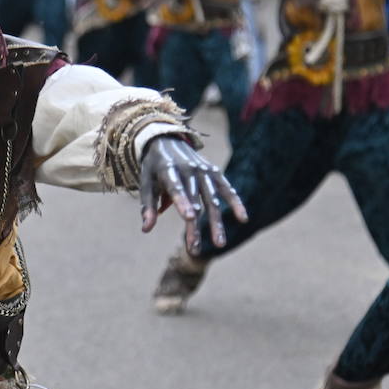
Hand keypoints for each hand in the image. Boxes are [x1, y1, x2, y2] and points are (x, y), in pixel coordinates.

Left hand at [139, 136, 246, 253]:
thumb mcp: (145, 182)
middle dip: (195, 227)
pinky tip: (243, 218)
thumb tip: (146, 229)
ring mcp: (203, 170)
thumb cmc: (153, 167)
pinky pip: (226, 188)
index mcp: (168, 169)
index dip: (183, 203)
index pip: (176, 188)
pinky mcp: (214, 171)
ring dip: (216, 222)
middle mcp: (188, 169)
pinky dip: (236, 202)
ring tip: (220, 244)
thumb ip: (147, 206)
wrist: (166, 139)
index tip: (190, 218)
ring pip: (212, 199)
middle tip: (194, 249)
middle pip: (195, 201)